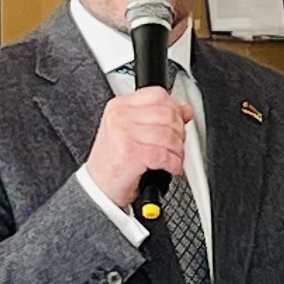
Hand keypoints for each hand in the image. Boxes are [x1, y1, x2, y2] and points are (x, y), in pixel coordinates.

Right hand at [86, 85, 189, 213]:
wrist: (98, 188)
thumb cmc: (114, 161)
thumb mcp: (133, 132)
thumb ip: (158, 118)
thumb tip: (185, 110)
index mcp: (120, 106)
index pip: (158, 95)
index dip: (175, 110)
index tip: (179, 123)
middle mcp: (120, 116)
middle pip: (167, 114)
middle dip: (179, 133)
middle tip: (176, 146)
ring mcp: (124, 133)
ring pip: (168, 135)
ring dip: (178, 151)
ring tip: (173, 159)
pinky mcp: (130, 152)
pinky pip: (164, 154)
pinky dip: (174, 163)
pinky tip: (171, 168)